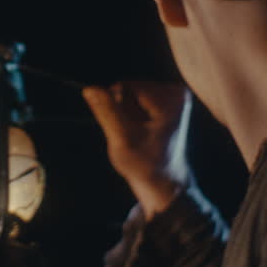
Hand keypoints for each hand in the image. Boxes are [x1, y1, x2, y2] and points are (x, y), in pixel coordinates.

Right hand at [83, 81, 191, 219]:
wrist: (164, 180)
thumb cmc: (144, 164)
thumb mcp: (122, 139)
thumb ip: (107, 112)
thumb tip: (89, 89)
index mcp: (170, 99)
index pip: (125, 87)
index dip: (116, 108)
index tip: (128, 130)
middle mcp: (177, 92)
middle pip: (130, 87)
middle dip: (124, 110)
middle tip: (134, 134)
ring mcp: (176, 95)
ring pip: (132, 93)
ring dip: (129, 113)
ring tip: (140, 134)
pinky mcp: (171, 100)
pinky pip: (140, 98)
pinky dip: (136, 114)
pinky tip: (144, 131)